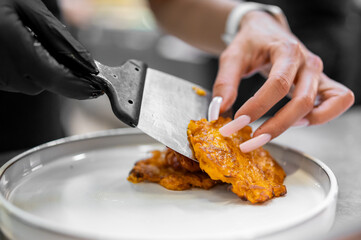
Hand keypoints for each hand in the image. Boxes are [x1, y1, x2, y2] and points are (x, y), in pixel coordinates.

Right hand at [0, 0, 102, 98]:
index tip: (97, 87)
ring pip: (32, 84)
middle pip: (45, 84)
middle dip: (57, 71)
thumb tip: (89, 65)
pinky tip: (18, 48)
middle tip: (55, 48)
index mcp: (12, 45)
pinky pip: (18, 80)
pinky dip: (26, 68)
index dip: (79, 86)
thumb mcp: (29, 8)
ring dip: (41, 69)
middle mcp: (2, 68)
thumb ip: (59, 38)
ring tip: (28, 41)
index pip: (55, 78)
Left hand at [213, 11, 353, 151]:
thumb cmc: (251, 42)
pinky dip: (322, 116)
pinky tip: (298, 122)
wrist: (266, 29)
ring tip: (273, 130)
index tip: (236, 123)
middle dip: (275, 126)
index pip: (277, 84)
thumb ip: (224, 83)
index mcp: (286, 50)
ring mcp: (318, 73)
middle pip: (302, 101)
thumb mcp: (232, 56)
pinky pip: (337, 101)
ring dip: (299, 124)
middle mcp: (307, 62)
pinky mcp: (322, 82)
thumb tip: (218, 112)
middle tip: (249, 141)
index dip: (257, 107)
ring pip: (322, 105)